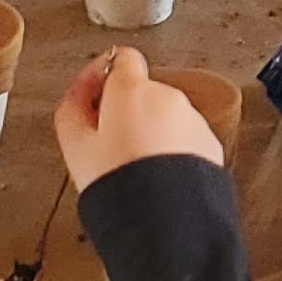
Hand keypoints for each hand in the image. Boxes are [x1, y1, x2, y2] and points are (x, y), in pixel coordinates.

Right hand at [57, 47, 226, 187]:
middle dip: (127, 111)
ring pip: (166, 118)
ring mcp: (192, 121)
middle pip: (143, 92)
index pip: (122, 58)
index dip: (105, 75)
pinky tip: (158, 177)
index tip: (96, 94)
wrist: (165, 222)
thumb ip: (72, 107)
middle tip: (110, 145)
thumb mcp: (75, 145)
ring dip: (152, 134)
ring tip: (135, 168)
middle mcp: (168, 98)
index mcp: (132, 91)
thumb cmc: (120, 184)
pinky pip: (185, 141)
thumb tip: (78, 92)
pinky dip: (173, 152)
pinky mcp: (209, 146)